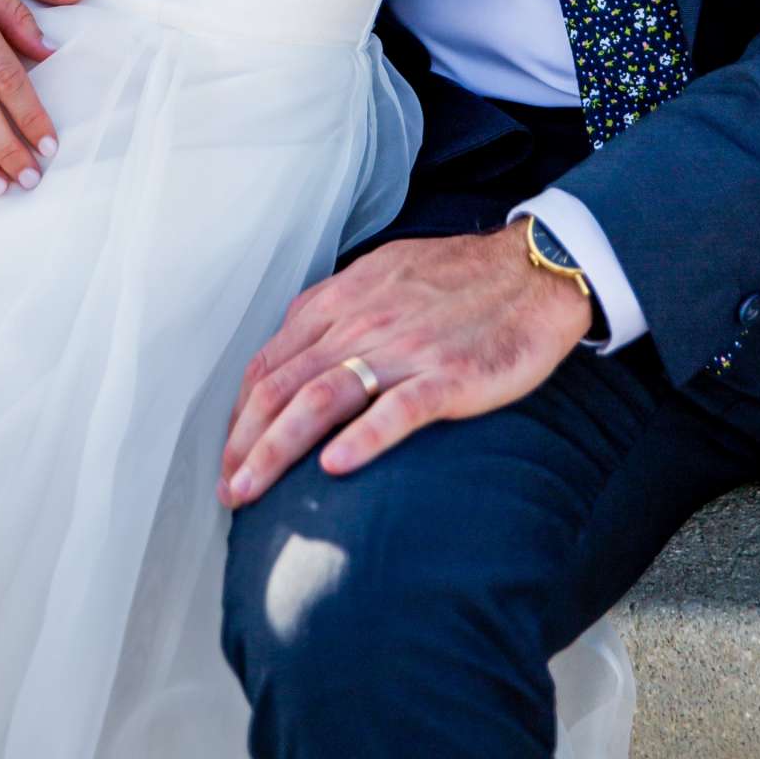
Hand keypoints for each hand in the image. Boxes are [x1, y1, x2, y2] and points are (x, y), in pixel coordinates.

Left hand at [217, 223, 590, 507]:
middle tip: (226, 490)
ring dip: (277, 448)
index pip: (271, 362)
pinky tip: (335, 467)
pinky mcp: (449, 376)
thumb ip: (335, 312)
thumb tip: (293, 347)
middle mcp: (362, 323)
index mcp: (342, 302)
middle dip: (244, 442)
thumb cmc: (458, 277)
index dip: (241, 412)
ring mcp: (405, 350)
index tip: (228, 453)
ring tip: (249, 490)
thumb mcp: (381, 275)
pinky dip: (362, 438)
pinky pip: (398, 409)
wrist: (534, 269)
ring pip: (321, 398)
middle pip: (283, 385)